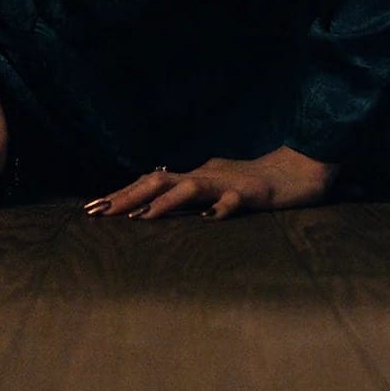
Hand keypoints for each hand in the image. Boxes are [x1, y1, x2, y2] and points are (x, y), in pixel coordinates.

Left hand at [84, 146, 336, 220]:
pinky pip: (235, 201)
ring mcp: (228, 184)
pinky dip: (221, 209)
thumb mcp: (213, 188)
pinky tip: (210, 219)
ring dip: (163, 203)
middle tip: (98, 212)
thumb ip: (186, 194)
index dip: (121, 194)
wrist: (298, 172)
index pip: (150, 182)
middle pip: (159, 180)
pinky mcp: (254, 195)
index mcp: (194, 176)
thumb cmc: (253, 183)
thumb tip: (150, 204)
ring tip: (139, 218)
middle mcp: (205, 176)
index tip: (91, 208)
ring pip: (190, 188)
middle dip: (126, 196)